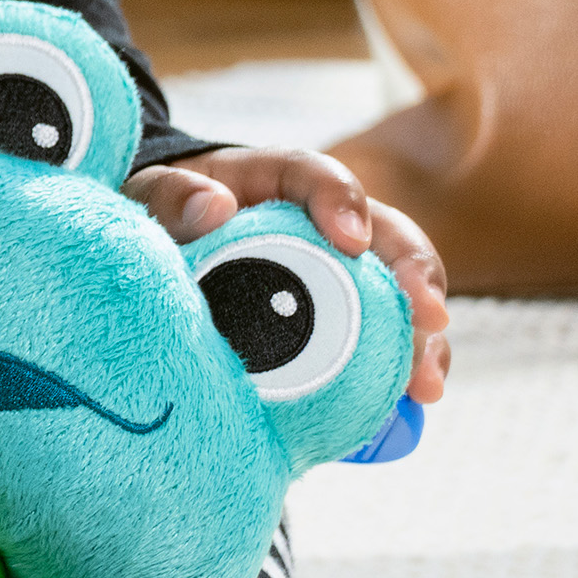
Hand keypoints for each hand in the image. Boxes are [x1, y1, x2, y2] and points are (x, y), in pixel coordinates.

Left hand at [125, 146, 449, 404]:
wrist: (164, 245)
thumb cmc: (163, 215)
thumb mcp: (149, 196)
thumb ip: (170, 196)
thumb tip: (214, 208)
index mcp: (276, 179)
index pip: (318, 177)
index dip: (343, 203)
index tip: (352, 240)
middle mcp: (322, 221)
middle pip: (387, 235)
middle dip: (416, 274)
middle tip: (428, 317)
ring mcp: (337, 270)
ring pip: (398, 290)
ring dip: (422, 334)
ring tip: (427, 382)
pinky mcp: (338, 315)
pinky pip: (382, 335)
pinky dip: (402, 363)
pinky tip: (415, 400)